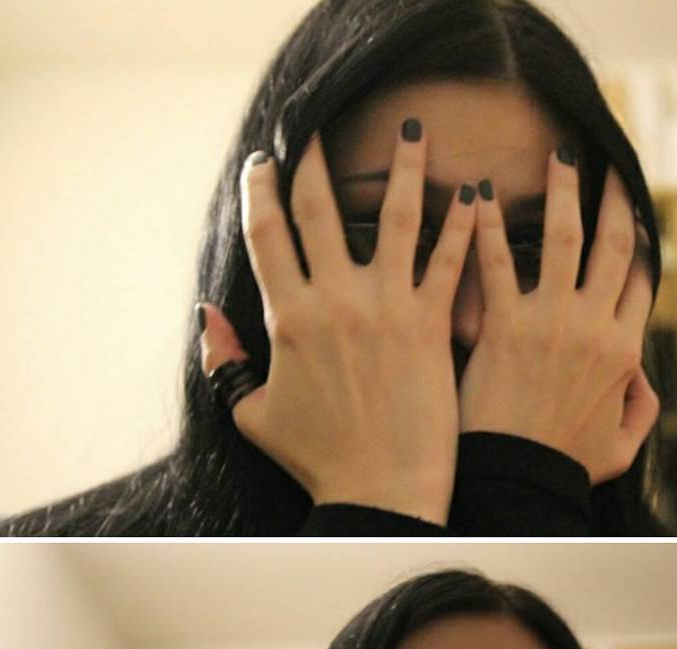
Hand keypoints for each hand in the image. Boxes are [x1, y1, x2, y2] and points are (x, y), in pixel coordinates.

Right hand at [201, 124, 476, 525]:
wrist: (381, 492)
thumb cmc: (319, 459)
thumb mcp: (254, 414)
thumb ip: (224, 363)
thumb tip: (204, 317)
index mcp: (288, 318)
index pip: (267, 235)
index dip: (262, 190)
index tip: (265, 162)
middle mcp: (335, 301)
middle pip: (319, 209)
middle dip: (316, 160)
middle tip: (320, 127)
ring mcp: (387, 308)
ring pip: (394, 217)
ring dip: (403, 168)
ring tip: (414, 131)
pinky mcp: (431, 324)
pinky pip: (448, 260)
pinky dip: (461, 222)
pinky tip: (472, 192)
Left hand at [458, 157, 659, 483]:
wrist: (517, 484)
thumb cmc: (562, 468)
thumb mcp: (619, 447)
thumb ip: (639, 409)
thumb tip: (642, 380)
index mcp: (622, 351)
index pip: (640, 282)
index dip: (639, 246)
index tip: (633, 216)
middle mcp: (593, 326)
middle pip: (613, 247)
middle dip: (615, 199)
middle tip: (611, 165)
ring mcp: (550, 322)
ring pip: (564, 239)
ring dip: (564, 192)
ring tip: (559, 157)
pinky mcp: (504, 327)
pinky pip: (496, 264)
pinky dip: (485, 225)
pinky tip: (478, 192)